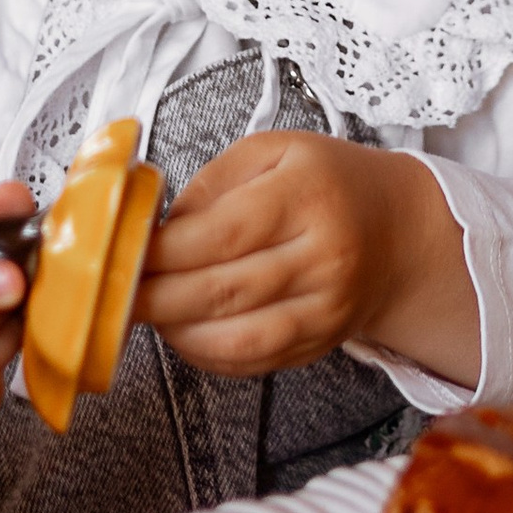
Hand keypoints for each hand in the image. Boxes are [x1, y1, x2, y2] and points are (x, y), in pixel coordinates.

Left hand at [138, 133, 478, 388]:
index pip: (224, 232)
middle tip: (113, 294)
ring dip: (177, 332)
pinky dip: (208, 355)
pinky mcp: (321, 344)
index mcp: (307, 195)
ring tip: (144, 315)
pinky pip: (255, 361)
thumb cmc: (329, 183)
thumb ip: (213, 182)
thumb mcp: (275, 151)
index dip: (164, 252)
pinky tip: (183, 334)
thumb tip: (157, 226)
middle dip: (155, 298)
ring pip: (239, 337)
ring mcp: (326, 307)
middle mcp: (323, 255)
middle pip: (224, 290)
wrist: (400, 232)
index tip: (123, 254)